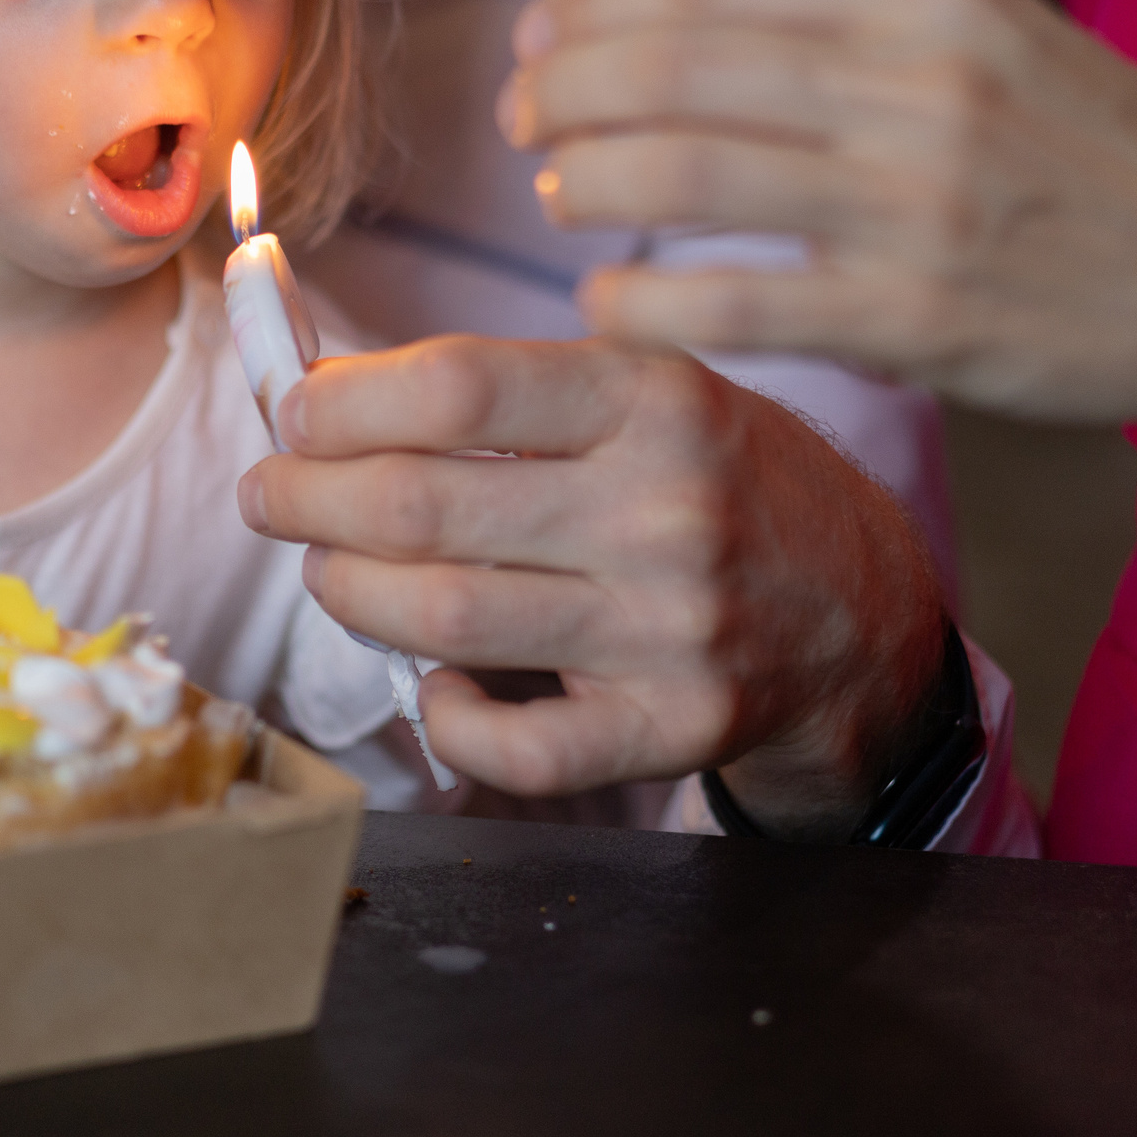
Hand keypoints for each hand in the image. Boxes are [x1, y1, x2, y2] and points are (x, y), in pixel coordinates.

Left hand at [236, 335, 942, 837]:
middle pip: (421, 509)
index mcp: (656, 401)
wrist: (866, 612)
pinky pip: (515, 747)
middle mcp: (666, 511)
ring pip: (443, 621)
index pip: (459, 389)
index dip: (343, 404)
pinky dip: (446, 717)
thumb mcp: (655, 391)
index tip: (295, 412)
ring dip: (346, 593)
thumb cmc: (728, 483)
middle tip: (271, 495)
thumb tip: (328, 400)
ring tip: (327, 569)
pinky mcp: (672, 729)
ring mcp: (670, 631)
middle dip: (306, 500)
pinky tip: (435, 679)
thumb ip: (517, 392)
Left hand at [504, 0, 1136, 439]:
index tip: (541, 38)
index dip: (596, 6)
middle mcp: (921, 79)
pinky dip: (642, 306)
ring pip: (686, 174)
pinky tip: (605, 309)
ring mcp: (920, 202)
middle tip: (521, 122)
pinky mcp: (920, 318)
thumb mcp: (994, 28)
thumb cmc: (1103, 150)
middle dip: (565, 90)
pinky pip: (735, 304)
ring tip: (558, 195)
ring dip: (590, 182)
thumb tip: (674, 12)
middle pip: (675, 63)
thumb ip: (850, 12)